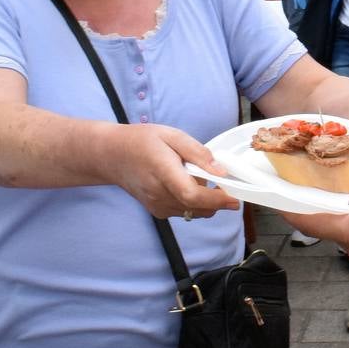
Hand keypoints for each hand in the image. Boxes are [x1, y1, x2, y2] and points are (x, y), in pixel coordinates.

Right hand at [112, 124, 240, 219]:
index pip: (192, 195)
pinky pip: (184, 212)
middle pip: (198, 207)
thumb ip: (197, 153)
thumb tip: (220, 170)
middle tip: (223, 182)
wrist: (112, 155)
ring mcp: (157, 206)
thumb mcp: (172, 135)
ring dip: (205, 201)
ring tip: (196, 177)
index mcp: (163, 171)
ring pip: (193, 212)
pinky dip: (193, 202)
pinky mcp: (157, 212)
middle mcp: (159, 194)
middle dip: (217, 199)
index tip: (235, 198)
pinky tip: (185, 184)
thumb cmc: (141, 141)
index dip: (217, 199)